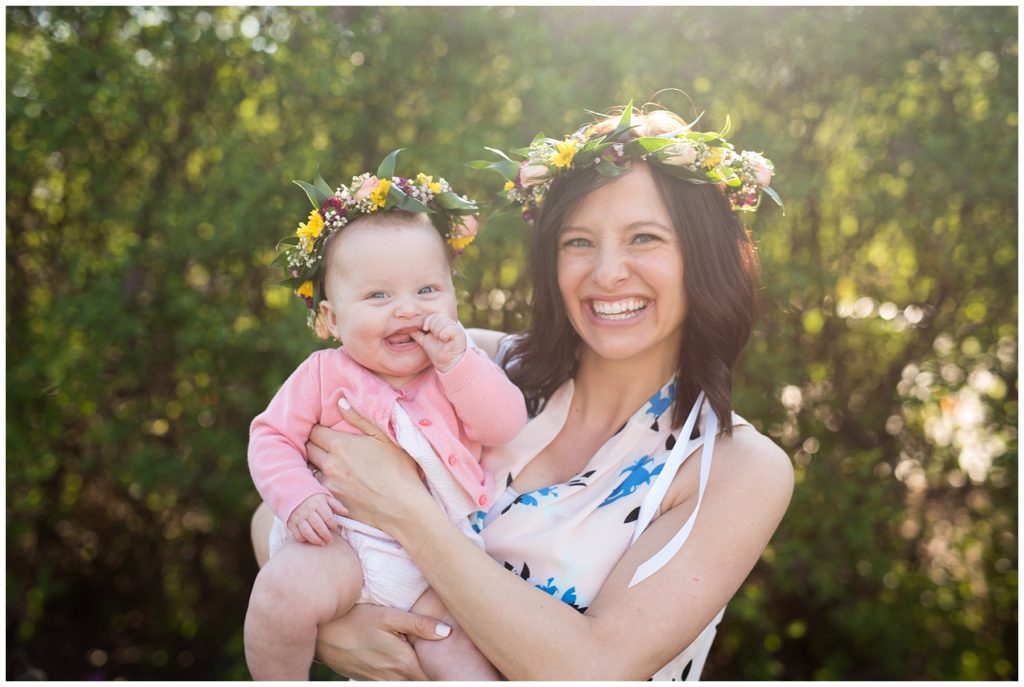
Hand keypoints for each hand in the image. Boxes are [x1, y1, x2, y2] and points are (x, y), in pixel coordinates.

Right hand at [285, 493, 346, 544]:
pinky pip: (297, 535)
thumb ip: (336, 505)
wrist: (294, 494)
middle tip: (330, 540)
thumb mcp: (326, 498)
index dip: (333, 524)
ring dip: (316, 540)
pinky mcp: (291, 523)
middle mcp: (307, 510)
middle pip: (318, 526)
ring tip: (322, 543)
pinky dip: (304, 539)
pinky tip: (309, 540)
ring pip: (307, 532)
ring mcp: (298, 517)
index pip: (327, 516)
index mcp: (317, 503)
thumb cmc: (314, 498)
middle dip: (326, 535)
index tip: (335, 528)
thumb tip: (346, 512)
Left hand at [306, 400, 432, 531]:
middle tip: (322, 443)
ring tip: (327, 462)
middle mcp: (329, 464)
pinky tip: (334, 481)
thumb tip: (340, 402)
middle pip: (308, 449)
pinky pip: (317, 488)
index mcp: (341, 445)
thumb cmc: (399, 469)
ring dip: (315, 464)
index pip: (314, 431)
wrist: (403, 508)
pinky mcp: (332, 502)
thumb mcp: (384, 437)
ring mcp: (329, 485)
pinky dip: (319, 482)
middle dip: (313, 444)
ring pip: (310, 469)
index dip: (317, 428)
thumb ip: (360, 418)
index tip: (323, 429)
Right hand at [315, 603, 449, 679]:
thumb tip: (447, 633)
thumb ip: (418, 625)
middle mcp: (393, 677)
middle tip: (455, 668)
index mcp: (403, 662)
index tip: (464, 668)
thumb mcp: (388, 616)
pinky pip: (392, 683)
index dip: (447, 672)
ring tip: (432, 667)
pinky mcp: (369, 680)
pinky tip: (406, 665)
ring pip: (408, 683)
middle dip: (435, 675)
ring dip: (419, 676)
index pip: (434, 677)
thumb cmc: (355, 619)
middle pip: (423, 683)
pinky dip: (403, 676)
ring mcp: (380, 681)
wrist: (321, 634)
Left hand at [411, 312, 465, 372]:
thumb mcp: (425, 342)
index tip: (425, 330)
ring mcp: (455, 328)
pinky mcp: (460, 334)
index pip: (433, 315)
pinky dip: (444, 334)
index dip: (427, 321)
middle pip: (437, 316)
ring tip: (441, 339)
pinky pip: (449, 328)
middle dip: (432, 327)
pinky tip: (445, 340)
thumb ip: (418, 334)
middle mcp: (450, 324)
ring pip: (442, 321)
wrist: (448, 365)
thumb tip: (408, 329)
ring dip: (438, 332)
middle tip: (434, 336)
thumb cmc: (438, 354)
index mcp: (443, 324)